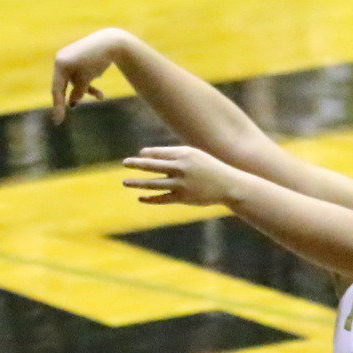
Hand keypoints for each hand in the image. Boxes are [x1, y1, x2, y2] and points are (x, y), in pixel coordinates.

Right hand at [51, 28, 126, 122]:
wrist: (110, 42)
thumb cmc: (96, 60)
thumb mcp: (86, 79)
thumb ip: (78, 92)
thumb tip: (73, 102)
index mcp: (60, 64)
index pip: (57, 90)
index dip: (57, 107)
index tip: (58, 122)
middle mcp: (61, 60)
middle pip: (64, 85)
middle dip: (74, 96)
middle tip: (72, 111)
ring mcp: (69, 58)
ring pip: (75, 81)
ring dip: (87, 90)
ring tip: (101, 95)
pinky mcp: (78, 57)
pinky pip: (80, 75)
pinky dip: (89, 82)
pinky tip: (100, 85)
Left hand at [122, 146, 236, 205]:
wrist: (227, 185)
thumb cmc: (208, 168)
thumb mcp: (193, 156)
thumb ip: (172, 154)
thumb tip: (146, 155)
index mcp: (183, 154)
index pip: (159, 153)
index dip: (147, 155)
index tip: (139, 156)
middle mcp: (181, 168)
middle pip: (152, 165)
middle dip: (137, 164)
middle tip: (125, 163)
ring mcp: (181, 184)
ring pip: (154, 183)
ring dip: (138, 183)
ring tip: (125, 182)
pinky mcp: (183, 198)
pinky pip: (162, 198)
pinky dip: (150, 199)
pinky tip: (141, 198)